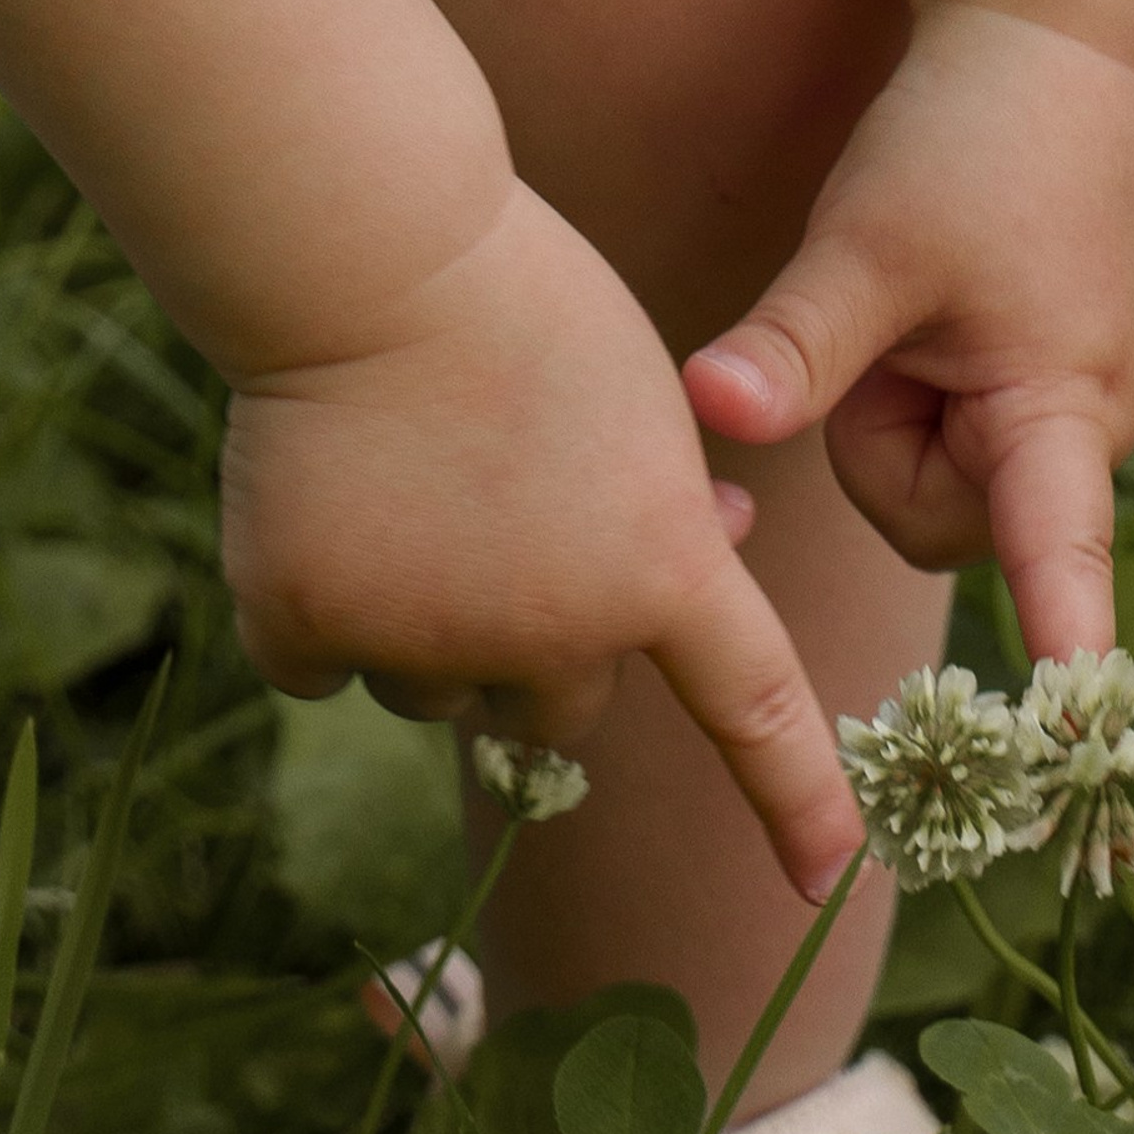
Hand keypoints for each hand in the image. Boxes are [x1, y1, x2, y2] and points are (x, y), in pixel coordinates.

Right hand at [221, 183, 862, 900]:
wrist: (369, 255)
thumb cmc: (528, 308)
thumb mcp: (648, 403)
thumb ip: (676, 505)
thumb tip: (710, 554)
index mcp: (657, 571)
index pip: (754, 707)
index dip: (796, 798)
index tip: (829, 878)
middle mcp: (550, 632)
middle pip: (557, 709)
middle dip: (540, 645)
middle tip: (501, 521)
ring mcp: (422, 637)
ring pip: (436, 690)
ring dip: (429, 625)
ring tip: (411, 489)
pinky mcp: (304, 617)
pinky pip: (320, 661)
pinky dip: (320, 604)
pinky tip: (323, 504)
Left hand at [682, 5, 1133, 656]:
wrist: (1052, 41)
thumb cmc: (967, 137)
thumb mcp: (865, 242)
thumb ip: (793, 346)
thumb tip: (712, 414)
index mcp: (1065, 406)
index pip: (1062, 554)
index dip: (1061, 634)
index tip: (1072, 714)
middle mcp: (1097, 427)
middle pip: (946, 521)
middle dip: (885, 447)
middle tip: (883, 329)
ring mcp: (1083, 408)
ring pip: (947, 480)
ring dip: (903, 414)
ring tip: (914, 302)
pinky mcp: (1060, 384)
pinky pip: (966, 436)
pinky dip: (928, 390)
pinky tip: (939, 306)